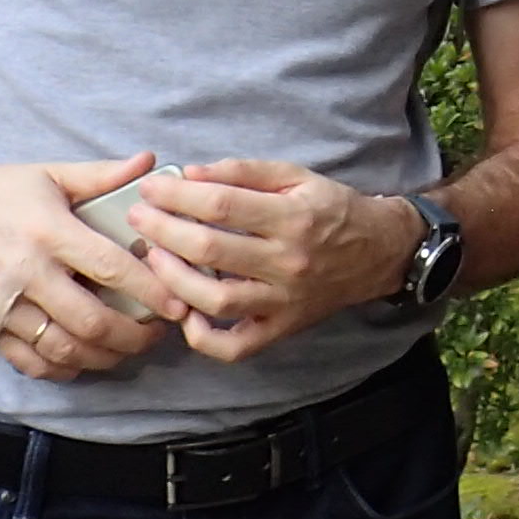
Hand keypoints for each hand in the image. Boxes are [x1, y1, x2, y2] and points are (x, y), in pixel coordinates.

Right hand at [0, 153, 176, 380]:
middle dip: (135, 335)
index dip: (152, 291)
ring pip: (64, 349)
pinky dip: (65, 369)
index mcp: (48, 232)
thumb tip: (151, 161)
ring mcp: (2, 306)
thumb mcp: (49, 174)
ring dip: (106, 356)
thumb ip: (102, 175)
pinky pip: (31, 363)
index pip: (111, 269)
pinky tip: (87, 359)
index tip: (178, 303)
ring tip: (129, 347)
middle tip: (159, 333)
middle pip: (91, 321)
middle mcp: (25, 273)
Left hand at [135, 164, 414, 361]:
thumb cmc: (332, 209)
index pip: (221, 205)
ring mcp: (284, 300)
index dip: (178, 195)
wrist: (380, 252)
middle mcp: (288, 262)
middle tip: (138, 218)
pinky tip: (184, 313)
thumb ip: (242, 172)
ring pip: (217, 301)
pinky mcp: (282, 328)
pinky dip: (203, 337)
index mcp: (293, 217)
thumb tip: (190, 174)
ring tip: (153, 259)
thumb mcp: (296, 176)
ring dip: (174, 280)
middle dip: (163, 231)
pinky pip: (236, 346)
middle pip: (211, 250)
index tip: (151, 188)